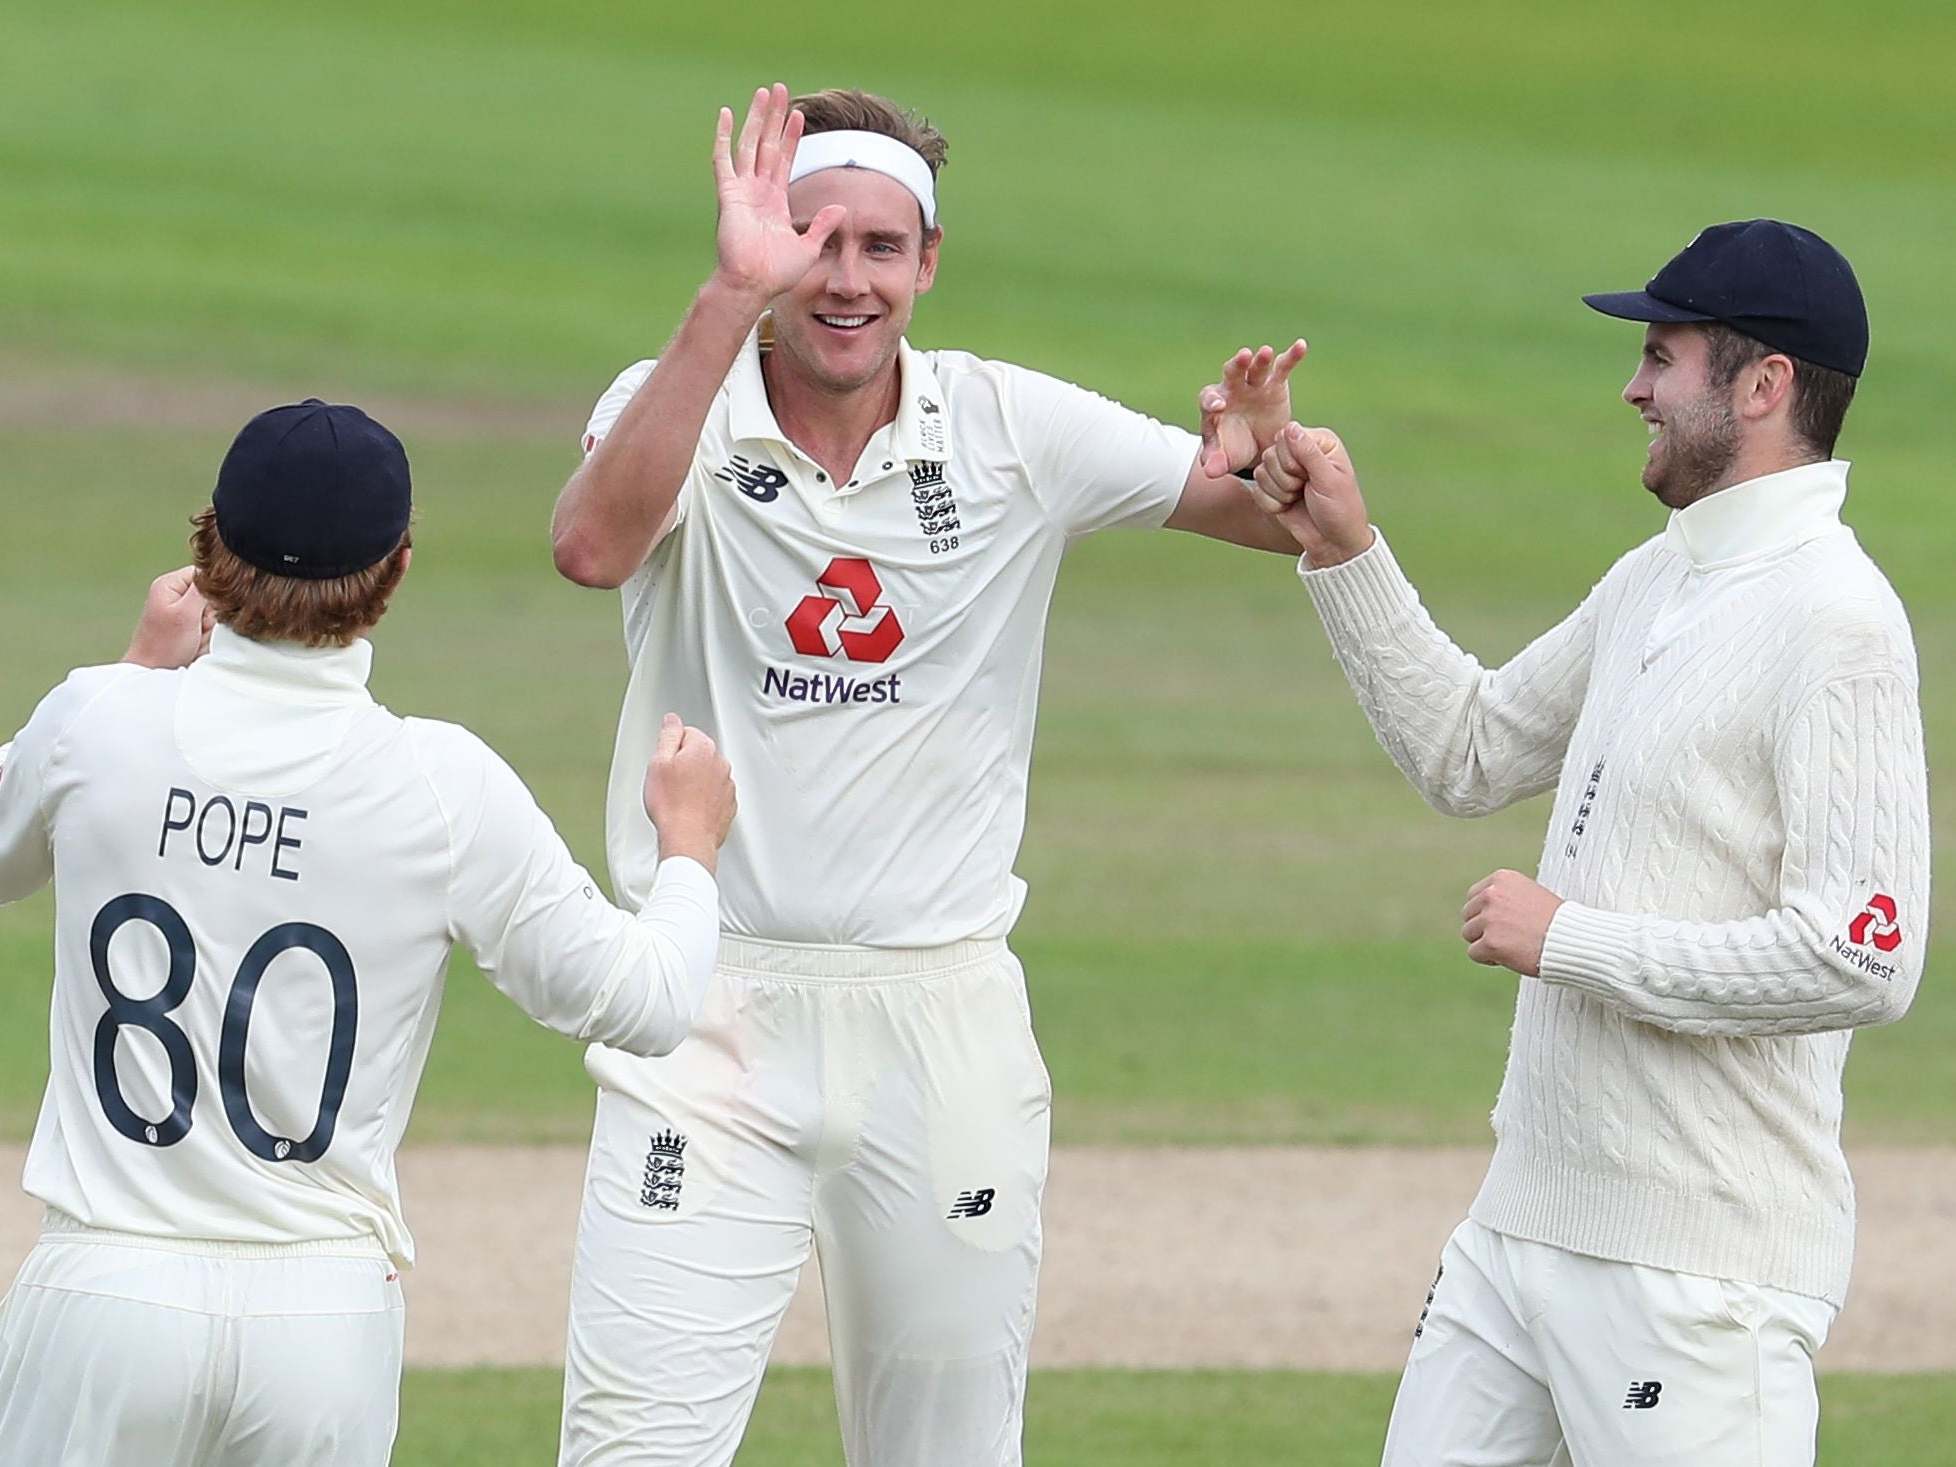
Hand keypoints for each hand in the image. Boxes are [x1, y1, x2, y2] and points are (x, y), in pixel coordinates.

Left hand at [124, 567, 213, 668]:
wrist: (153, 673)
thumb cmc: (163, 646)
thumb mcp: (186, 613)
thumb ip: (203, 590)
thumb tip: (219, 572)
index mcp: (169, 584)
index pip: (205, 574)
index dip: (213, 591)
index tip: (205, 608)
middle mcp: (174, 594)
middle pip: (212, 595)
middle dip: (211, 614)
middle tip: (196, 627)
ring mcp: (181, 611)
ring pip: (213, 613)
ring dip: (209, 628)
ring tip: (193, 638)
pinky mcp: (187, 626)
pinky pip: (209, 626)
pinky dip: (207, 636)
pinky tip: (195, 643)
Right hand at [643, 714, 736, 873]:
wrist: (687, 839)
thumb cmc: (672, 805)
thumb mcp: (658, 763)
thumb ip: (668, 736)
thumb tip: (672, 721)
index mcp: (703, 749)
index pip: (686, 733)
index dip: (670, 748)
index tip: (664, 763)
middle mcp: (720, 764)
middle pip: (698, 753)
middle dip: (684, 764)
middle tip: (669, 783)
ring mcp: (727, 785)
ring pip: (708, 774)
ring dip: (695, 781)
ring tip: (679, 799)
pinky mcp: (728, 804)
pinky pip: (714, 794)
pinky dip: (704, 799)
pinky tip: (690, 809)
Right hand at [709, 83, 848, 304]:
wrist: (754, 284)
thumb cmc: (776, 273)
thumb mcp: (808, 247)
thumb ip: (822, 225)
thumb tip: (842, 208)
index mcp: (774, 202)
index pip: (785, 160)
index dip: (792, 137)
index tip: (799, 115)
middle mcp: (757, 191)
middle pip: (768, 144)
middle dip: (775, 117)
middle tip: (780, 90)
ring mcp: (741, 190)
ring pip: (750, 144)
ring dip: (757, 118)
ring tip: (765, 92)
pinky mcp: (729, 193)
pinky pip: (723, 159)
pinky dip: (723, 136)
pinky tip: (725, 113)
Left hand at [1197, 340, 1307, 476]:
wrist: (1257, 448)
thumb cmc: (1234, 450)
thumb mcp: (1224, 459)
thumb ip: (1215, 463)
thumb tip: (1211, 472)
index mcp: (1214, 406)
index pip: (1209, 398)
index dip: (1212, 401)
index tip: (1218, 406)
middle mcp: (1233, 389)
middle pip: (1232, 373)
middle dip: (1236, 365)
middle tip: (1242, 358)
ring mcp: (1254, 385)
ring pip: (1256, 368)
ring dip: (1261, 359)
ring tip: (1266, 352)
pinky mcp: (1275, 384)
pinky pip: (1283, 368)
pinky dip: (1292, 356)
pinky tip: (1301, 346)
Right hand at [1244, 421, 1374, 565]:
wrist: (1332, 542)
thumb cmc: (1341, 510)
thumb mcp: (1328, 480)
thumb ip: (1308, 452)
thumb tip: (1291, 427)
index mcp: (1319, 442)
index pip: (1286, 436)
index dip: (1292, 460)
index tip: (1310, 476)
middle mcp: (1300, 452)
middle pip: (1270, 454)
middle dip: (1285, 479)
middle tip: (1304, 489)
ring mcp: (1284, 470)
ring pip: (1260, 472)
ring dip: (1279, 492)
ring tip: (1298, 498)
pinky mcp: (1273, 488)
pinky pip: (1256, 490)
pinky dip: (1271, 504)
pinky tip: (1289, 506)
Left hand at [1461, 870, 1562, 977]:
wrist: (1572, 939)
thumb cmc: (1557, 921)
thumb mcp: (1530, 893)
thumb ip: (1505, 896)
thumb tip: (1481, 908)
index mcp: (1502, 879)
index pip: (1474, 896)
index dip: (1485, 912)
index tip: (1501, 922)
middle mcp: (1492, 895)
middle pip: (1468, 915)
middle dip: (1483, 927)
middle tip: (1506, 936)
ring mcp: (1490, 919)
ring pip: (1468, 934)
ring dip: (1484, 942)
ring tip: (1510, 945)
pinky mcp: (1490, 943)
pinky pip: (1474, 953)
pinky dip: (1488, 958)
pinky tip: (1507, 956)